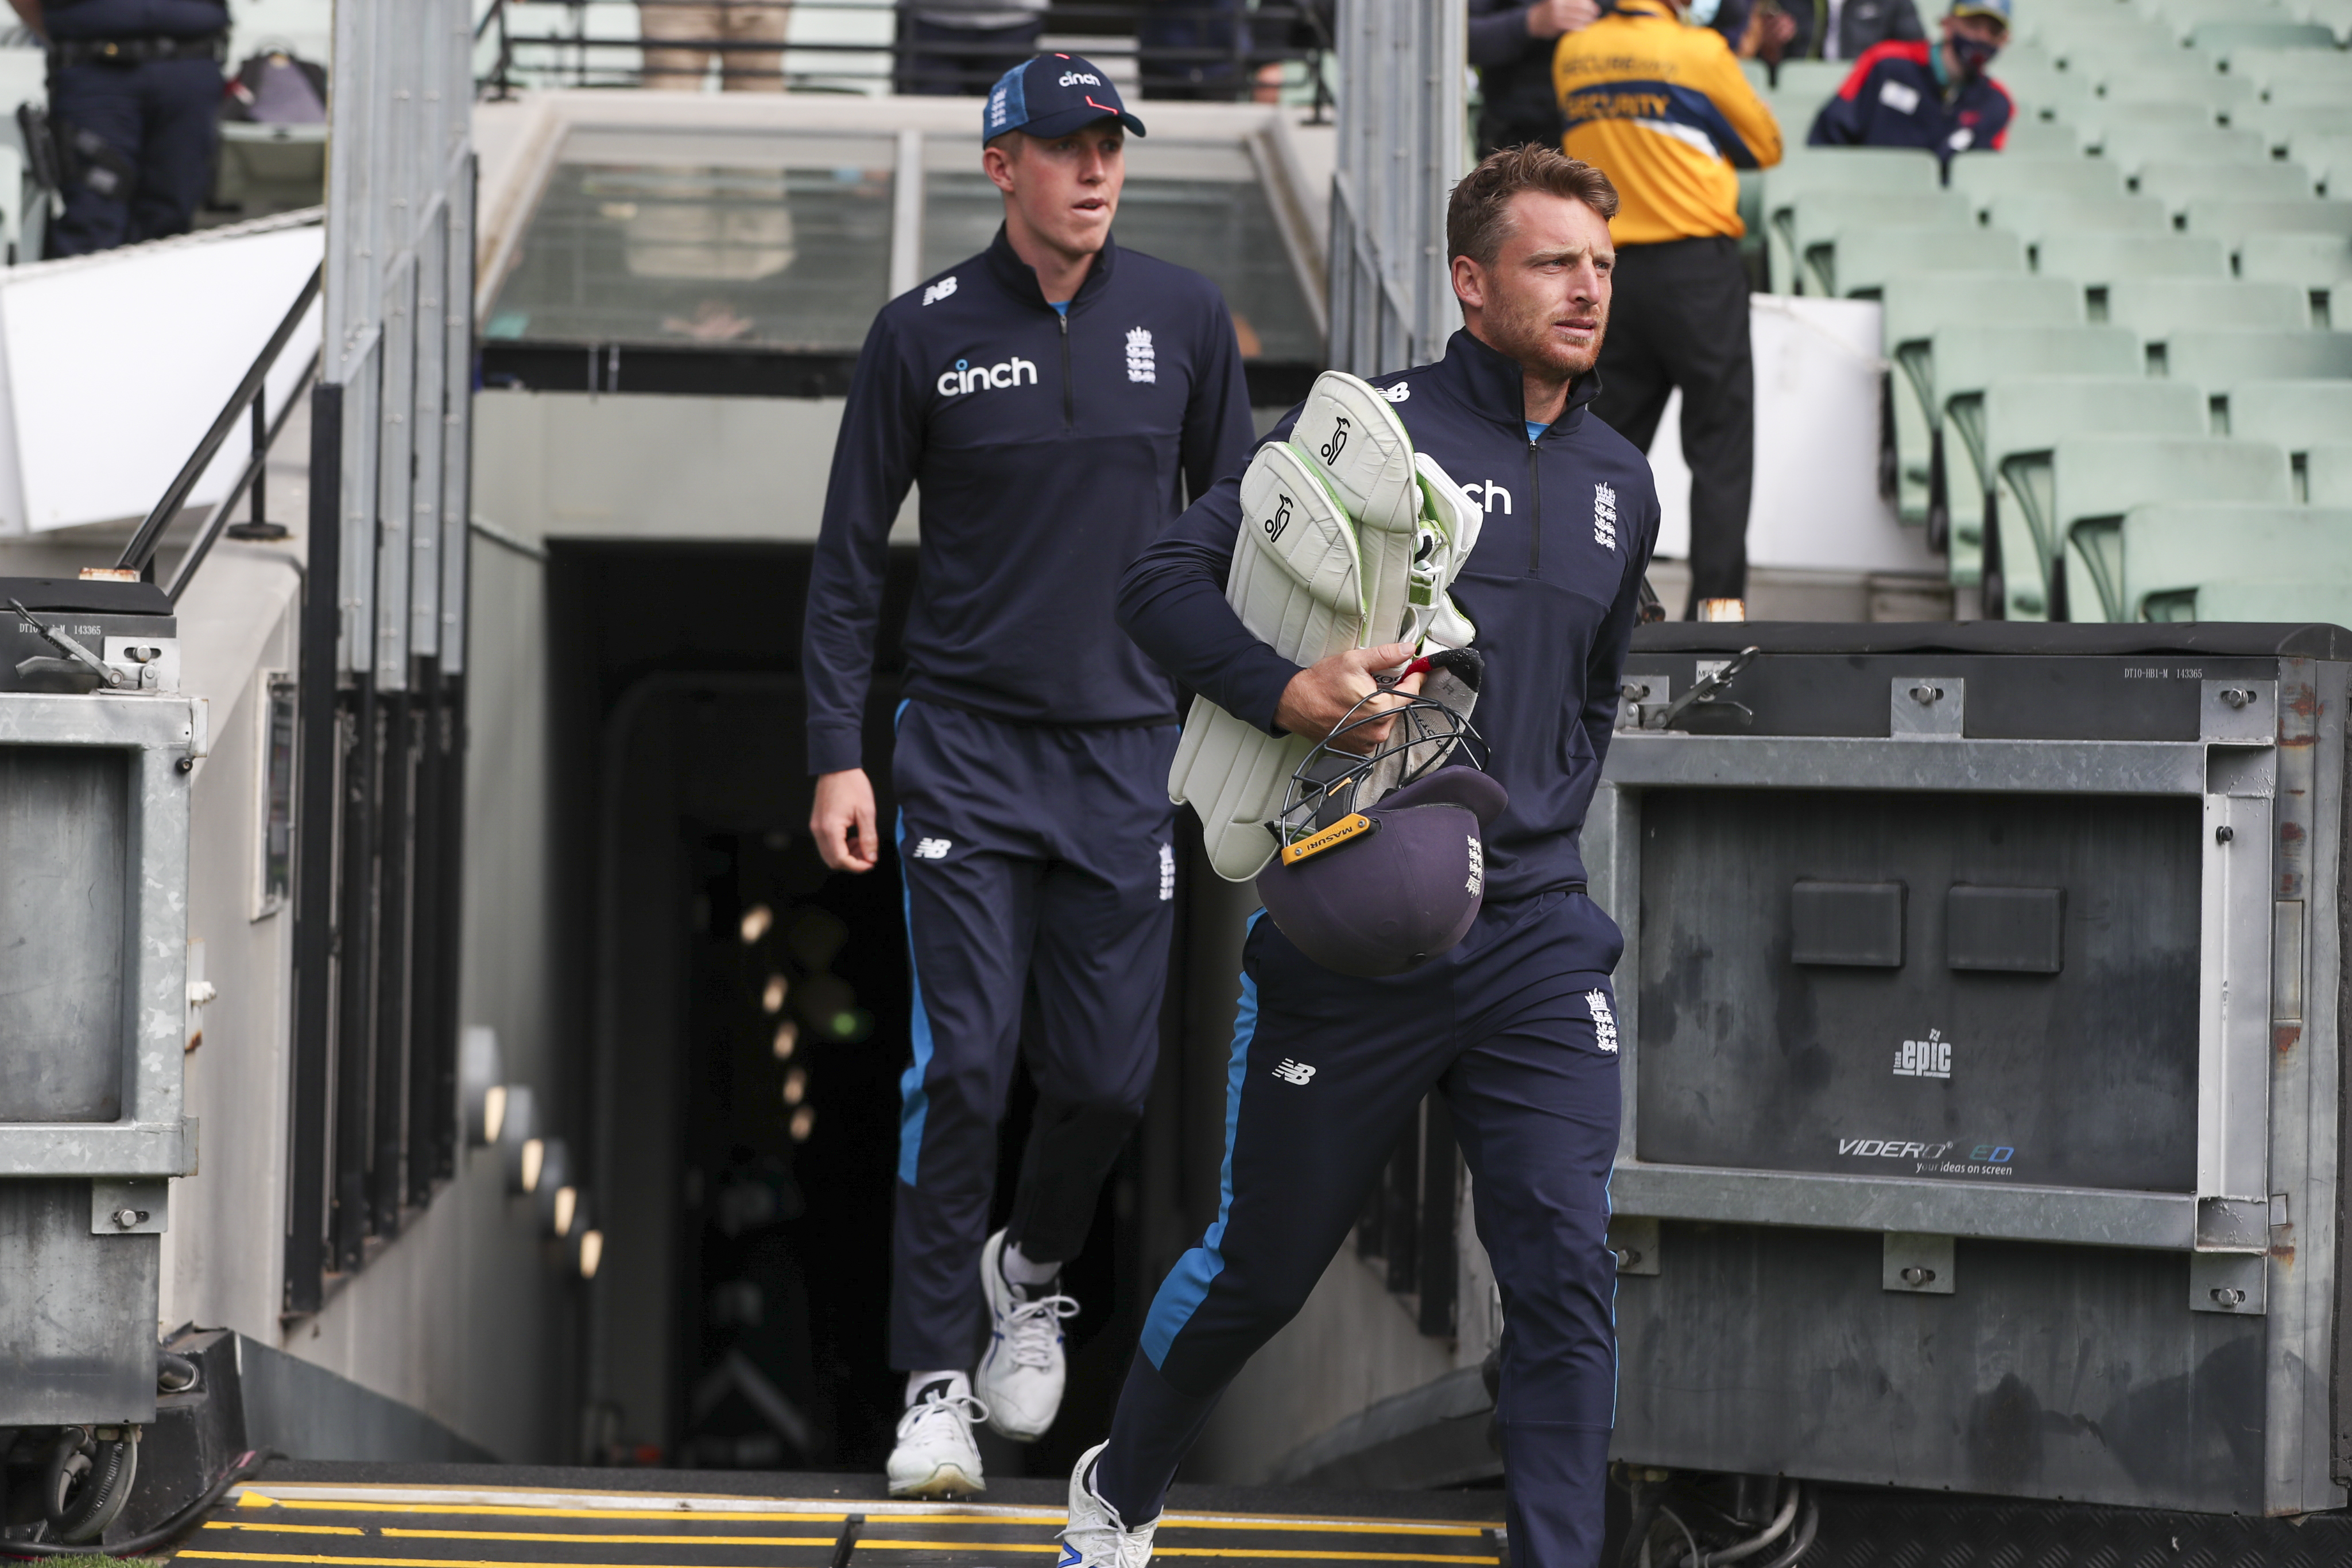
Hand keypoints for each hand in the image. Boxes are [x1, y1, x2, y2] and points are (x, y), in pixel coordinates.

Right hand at [810, 768, 878, 872]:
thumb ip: (868, 838)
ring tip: (862, 844)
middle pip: (832, 861)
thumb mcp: (866, 812)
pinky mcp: (817, 823)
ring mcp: (815, 827)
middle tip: (868, 855)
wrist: (837, 767)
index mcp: (830, 829)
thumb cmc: (852, 785)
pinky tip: (852, 838)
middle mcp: (818, 830)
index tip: (871, 863)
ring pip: (829, 854)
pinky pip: (826, 844)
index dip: (857, 866)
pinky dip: (840, 847)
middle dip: (852, 863)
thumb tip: (871, 858)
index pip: (841, 860)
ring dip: (846, 855)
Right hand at [1276, 642, 1421, 755]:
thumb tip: (1408, 650)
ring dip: (1380, 706)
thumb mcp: (1355, 661)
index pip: (1411, 693)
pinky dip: (1369, 720)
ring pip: (1386, 719)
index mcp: (1381, 709)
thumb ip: (1386, 655)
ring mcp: (1367, 743)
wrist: (1295, 704)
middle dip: (1392, 692)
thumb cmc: (1320, 684)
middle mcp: (1377, 730)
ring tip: (1360, 696)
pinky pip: (1372, 731)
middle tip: (1374, 681)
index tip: (1414, 671)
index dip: (1414, 678)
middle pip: (1398, 706)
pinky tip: (1354, 710)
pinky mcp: (1357, 748)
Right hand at [1526, 0, 1599, 38]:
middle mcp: (1558, 3)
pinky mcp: (1556, 23)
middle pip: (1580, 5)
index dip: (1588, 2)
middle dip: (1590, 10)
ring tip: (1592, 21)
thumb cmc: (1549, 10)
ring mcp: (1557, 13)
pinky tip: (1584, 27)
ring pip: (1577, 16)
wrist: (1533, 21)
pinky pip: (1572, 25)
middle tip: (1596, 13)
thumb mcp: (1557, 2)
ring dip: (1587, 19)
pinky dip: (1579, 26)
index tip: (1594, 6)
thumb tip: (1589, 3)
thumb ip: (1570, 2)